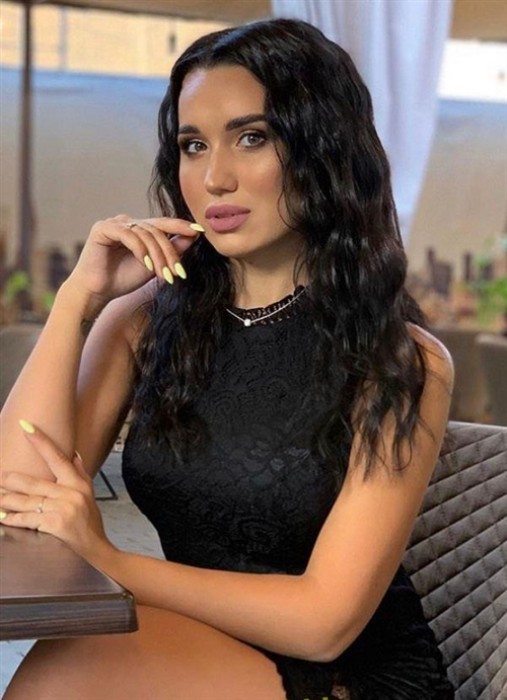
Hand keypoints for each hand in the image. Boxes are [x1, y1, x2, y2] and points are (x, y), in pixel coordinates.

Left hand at [0, 422, 114, 563]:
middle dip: (11, 480)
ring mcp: (64, 508)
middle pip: (34, 482)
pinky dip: (13, 518)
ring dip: (7, 500)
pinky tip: (2, 515)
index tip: (26, 426)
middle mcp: (71, 492)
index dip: (40, 441)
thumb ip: (80, 472)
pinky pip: (28, 519)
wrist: (97, 549)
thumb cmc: (90, 522)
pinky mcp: (56, 524)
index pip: (57, 456)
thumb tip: (73, 452)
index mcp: (78, 483)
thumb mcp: (89, 494)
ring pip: (27, 501)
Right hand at [66, 215, 202, 302]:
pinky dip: (140, 250)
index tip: (200, 232)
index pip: (164, 224)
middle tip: (178, 272)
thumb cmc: (123, 279)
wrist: (97, 292)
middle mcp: (128, 222)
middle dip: (170, 252)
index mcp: (139, 229)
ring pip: (145, 233)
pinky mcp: (103, 228)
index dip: (182, 227)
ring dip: (157, 255)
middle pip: (157, 230)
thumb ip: (172, 249)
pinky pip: (128, 235)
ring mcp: (115, 223)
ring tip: (162, 275)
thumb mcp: (154, 265)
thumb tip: (194, 235)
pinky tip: (146, 265)